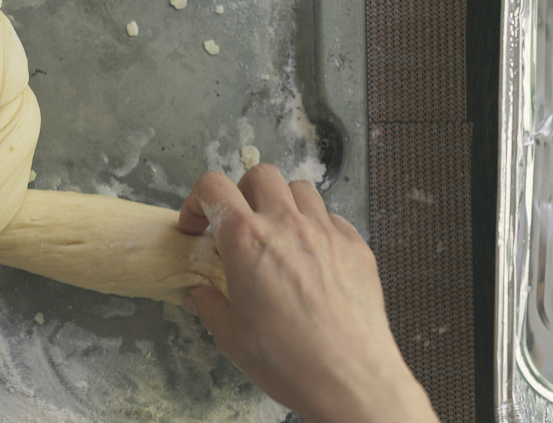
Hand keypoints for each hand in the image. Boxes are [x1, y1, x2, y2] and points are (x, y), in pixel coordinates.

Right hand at [177, 166, 436, 422]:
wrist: (348, 377)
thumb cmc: (286, 358)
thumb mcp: (230, 335)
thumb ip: (209, 305)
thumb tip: (199, 295)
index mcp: (245, 239)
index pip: (213, 187)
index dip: (197, 201)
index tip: (198, 225)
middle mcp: (287, 223)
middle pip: (260, 174)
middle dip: (243, 193)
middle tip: (238, 224)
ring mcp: (325, 231)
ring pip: (300, 189)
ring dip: (282, 204)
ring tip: (278, 235)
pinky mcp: (355, 246)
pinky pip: (332, 218)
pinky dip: (316, 227)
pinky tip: (311, 258)